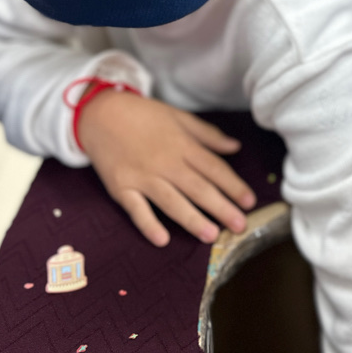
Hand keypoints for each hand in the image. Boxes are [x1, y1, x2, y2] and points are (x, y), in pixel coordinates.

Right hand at [77, 91, 255, 246]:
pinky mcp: (120, 187)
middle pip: (198, 187)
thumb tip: (235, 147)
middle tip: (240, 226)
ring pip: (171, 201)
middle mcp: (165, 162)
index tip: (250, 202)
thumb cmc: (144, 115)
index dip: (233, 185)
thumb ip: (208, 135)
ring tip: (211, 236)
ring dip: (192, 219)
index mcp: (182, 144)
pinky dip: (148, 224)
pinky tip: (162, 240)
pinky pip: (136, 209)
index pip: (213, 168)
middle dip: (221, 207)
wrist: (101, 113)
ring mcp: (142, 176)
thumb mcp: (179, 118)